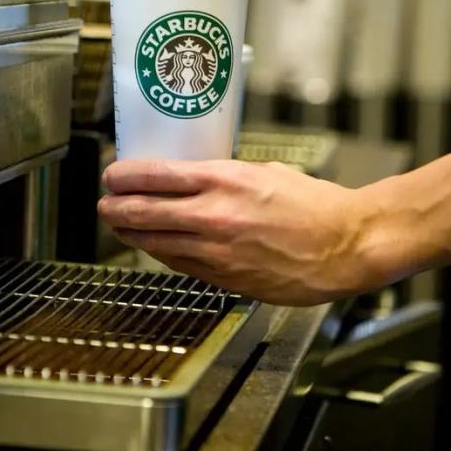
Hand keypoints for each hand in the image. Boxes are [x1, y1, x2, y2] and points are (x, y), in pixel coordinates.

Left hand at [98, 159, 399, 305]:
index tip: (112, 175)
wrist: (345, 246)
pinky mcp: (226, 278)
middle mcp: (216, 215)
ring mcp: (218, 251)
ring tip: (119, 225)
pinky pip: (181, 264)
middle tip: (105, 202)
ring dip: (131, 233)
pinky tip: (154, 246)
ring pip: (157, 242)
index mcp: (227, 180)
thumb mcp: (266, 172)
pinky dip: (161, 253)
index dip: (126, 176)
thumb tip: (198, 178)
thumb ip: (227, 177)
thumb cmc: (315, 206)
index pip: (158, 175)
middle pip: (146, 212)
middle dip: (117, 207)